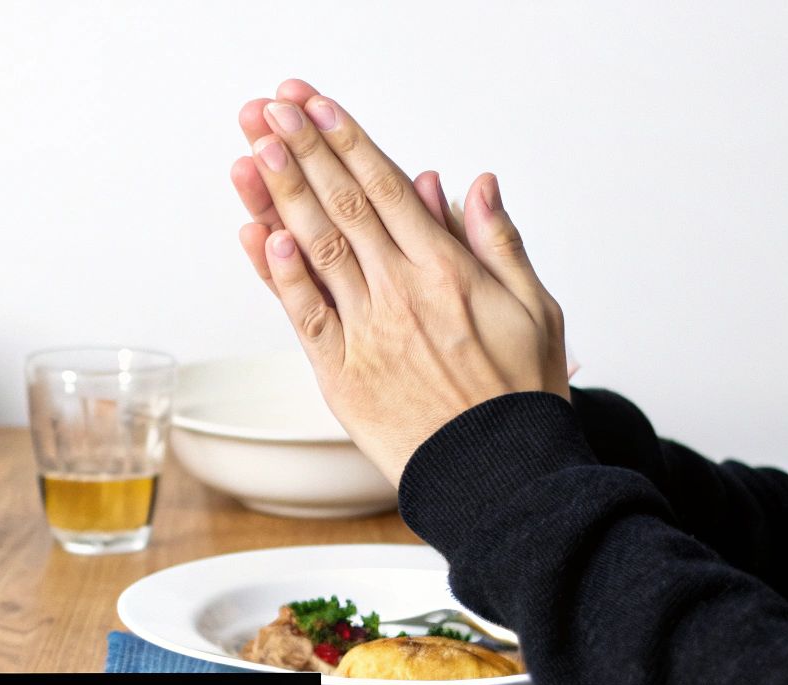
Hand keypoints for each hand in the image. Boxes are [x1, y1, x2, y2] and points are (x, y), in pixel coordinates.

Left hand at [235, 88, 568, 484]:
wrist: (501, 474)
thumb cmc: (519, 397)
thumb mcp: (535, 307)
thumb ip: (499, 241)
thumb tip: (474, 184)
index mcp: (449, 270)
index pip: (389, 188)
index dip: (348, 142)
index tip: (317, 107)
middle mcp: (404, 293)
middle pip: (344, 207)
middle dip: (303, 153)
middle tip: (269, 111)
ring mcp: (368, 332)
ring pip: (317, 250)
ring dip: (282, 197)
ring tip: (252, 152)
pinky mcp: (342, 375)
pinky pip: (304, 316)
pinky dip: (280, 274)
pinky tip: (260, 235)